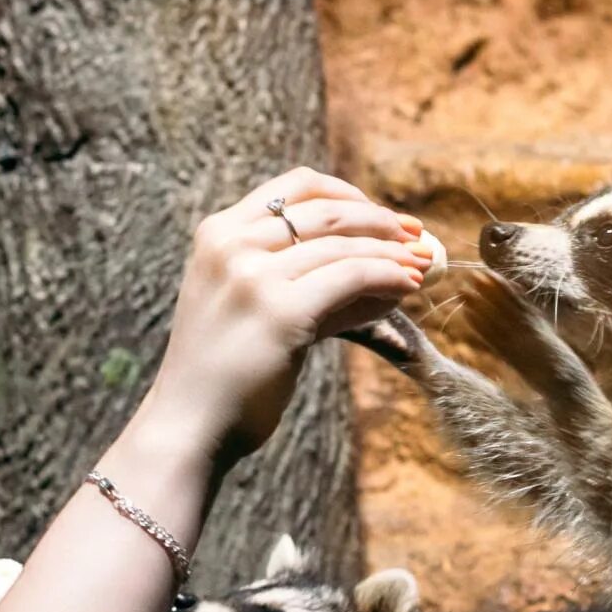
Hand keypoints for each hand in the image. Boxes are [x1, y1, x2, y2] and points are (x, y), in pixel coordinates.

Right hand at [145, 168, 430, 468]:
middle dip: (380, 221)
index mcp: (218, 234)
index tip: (381, 216)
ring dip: (392, 254)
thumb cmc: (225, 376)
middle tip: (416, 238)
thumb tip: (385, 272)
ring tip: (420, 267)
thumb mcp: (254, 309)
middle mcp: (231, 244)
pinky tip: (408, 286)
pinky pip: (352, 277)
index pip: (296, 185)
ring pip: (344, 245)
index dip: (349, 194)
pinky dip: (388, 276)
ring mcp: (253, 276)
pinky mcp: (281, 311)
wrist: (190, 426)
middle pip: (326, 210)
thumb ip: (307, 283)